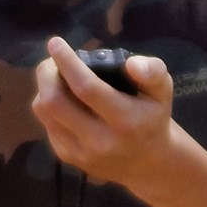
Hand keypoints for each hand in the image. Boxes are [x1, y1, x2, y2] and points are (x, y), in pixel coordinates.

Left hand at [30, 38, 177, 190]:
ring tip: (56, 77)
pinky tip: (62, 99)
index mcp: (125, 121)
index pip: (86, 88)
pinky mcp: (67, 157)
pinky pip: (46, 124)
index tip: (55, 42)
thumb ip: (153, 72)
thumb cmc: (152, 117)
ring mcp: (80, 152)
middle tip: (51, 60)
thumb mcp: (162, 91)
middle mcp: (99, 140)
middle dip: (46, 74)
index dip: (67, 62)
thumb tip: (132, 64)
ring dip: (44, 88)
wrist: (147, 163)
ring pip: (44, 112)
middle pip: (54, 101)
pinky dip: (48, 106)